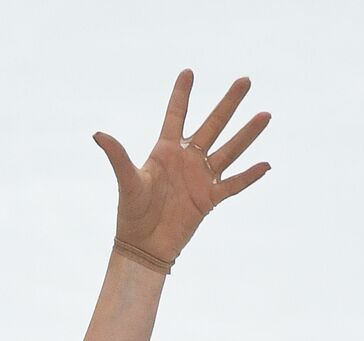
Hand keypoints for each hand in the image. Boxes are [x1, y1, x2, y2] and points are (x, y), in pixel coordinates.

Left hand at [93, 69, 270, 264]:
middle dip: (228, 104)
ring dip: (247, 134)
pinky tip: (266, 164)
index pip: (176, 116)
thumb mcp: (127, 182)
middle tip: (245, 80)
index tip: (188, 71)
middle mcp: (186, 160)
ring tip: (265, 114)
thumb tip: (98, 134)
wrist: (143, 246)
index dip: (182, 95)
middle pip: (212, 125)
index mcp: (165, 152)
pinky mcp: (210, 199)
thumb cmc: (131, 213)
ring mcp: (200, 178)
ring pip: (229, 150)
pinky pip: (233, 185)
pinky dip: (249, 176)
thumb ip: (118, 157)